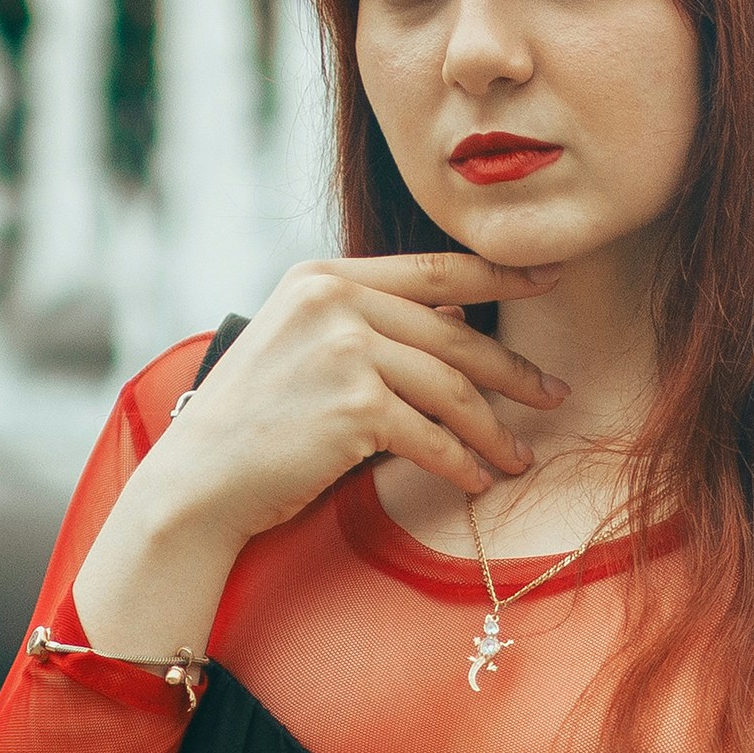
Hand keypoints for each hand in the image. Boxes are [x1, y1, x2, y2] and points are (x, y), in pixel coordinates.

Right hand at [68, 255, 560, 662]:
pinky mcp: (353, 406)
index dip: (502, 275)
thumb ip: (372, 322)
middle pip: (454, 335)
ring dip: (494, 430)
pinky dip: (461, 464)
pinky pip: (431, 437)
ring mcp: (343, 349)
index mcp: (323, 276)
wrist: (198, 482)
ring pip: (450, 390)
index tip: (552, 280)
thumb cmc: (254, 422)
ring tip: (520, 457)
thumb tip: (458, 316)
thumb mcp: (305, 347)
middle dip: (513, 371)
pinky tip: (478, 482)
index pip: (435, 269)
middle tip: (555, 394)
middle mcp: (334, 300)